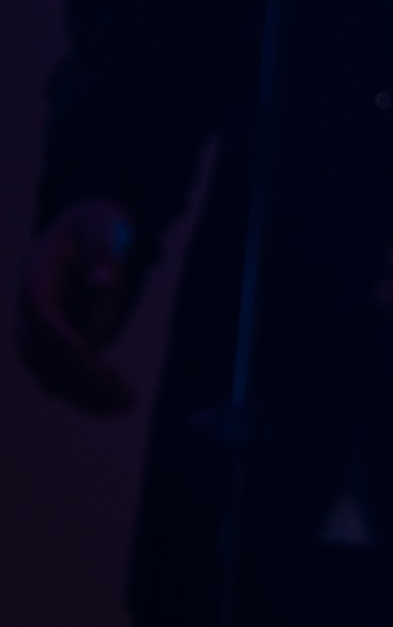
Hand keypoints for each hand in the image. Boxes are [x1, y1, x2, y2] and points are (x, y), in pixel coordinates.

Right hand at [16, 199, 139, 412]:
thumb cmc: (98, 226)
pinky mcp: (59, 350)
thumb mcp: (105, 225)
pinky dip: (89, 396)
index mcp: (37, 277)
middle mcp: (30, 312)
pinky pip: (65, 380)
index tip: (91, 356)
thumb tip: (104, 280)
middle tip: (123, 391)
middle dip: (79, 376)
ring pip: (50, 376)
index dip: (60, 337)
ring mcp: (41, 335)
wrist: (87, 235)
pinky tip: (123, 401)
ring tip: (129, 401)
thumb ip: (104, 249)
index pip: (38, 312)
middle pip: (41, 353)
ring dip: (86, 395)